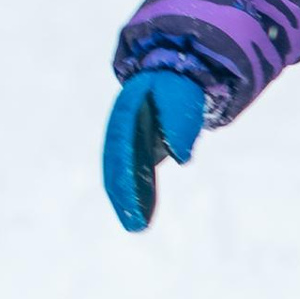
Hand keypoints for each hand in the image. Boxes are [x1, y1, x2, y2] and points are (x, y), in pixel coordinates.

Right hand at [103, 68, 206, 229]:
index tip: (129, 202)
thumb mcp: (181, 100)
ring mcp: (129, 140)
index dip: (124, 178)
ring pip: (123, 174)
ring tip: (136, 226)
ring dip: (129, 199)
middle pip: (117, 167)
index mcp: (126, 115)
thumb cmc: (178, 86)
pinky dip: (140, 192)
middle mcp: (122, 130)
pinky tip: (145, 213)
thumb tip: (182, 160)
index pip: (121, 152)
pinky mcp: (140, 148)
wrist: (175, 73)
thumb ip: (179, 126)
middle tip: (133, 224)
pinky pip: (136, 173)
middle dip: (123, 197)